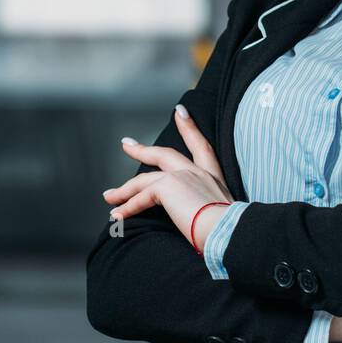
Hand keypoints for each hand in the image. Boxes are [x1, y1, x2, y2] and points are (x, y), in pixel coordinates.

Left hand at [105, 104, 233, 249]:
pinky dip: (128, 207)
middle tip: (127, 144)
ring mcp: (183, 176)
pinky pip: (142, 197)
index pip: (202, 148)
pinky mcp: (168, 187)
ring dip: (125, 189)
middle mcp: (199, 173)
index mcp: (214, 179)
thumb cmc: (232, 231)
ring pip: (146, 180)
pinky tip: (117, 217)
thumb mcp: (224, 218)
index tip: (180, 111)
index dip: (190, 128)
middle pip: (166, 154)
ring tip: (109, 196)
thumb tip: (206, 228)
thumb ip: (212, 214)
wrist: (231, 232)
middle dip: (143, 149)